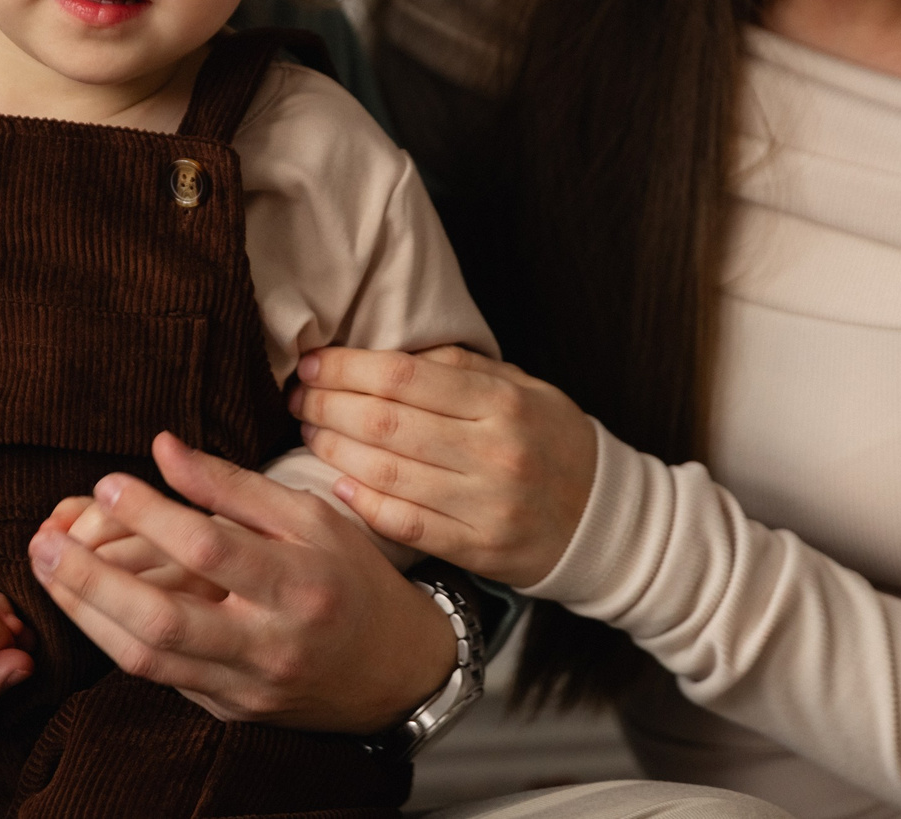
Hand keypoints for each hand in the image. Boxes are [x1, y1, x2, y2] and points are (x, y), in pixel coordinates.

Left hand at [27, 433, 455, 731]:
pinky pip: (159, 678)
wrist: (397, 672)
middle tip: (44, 539)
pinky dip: (114, 639)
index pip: (209, 548)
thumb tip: (162, 447)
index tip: (107, 481)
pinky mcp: (228, 711)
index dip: (150, 513)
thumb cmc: (352, 579)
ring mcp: (246, 686)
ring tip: (47, 570)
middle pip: (162, 618)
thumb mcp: (310, 517)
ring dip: (86, 614)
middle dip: (91, 579)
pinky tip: (84, 605)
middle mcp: (271, 643)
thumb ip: (232, 485)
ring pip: (147, 659)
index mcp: (300, 583)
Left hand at [289, 344, 596, 588]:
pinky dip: (364, 502)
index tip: (312, 364)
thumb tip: (388, 352)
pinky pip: (405, 523)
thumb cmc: (551, 440)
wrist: (603, 518)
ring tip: (308, 433)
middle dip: (328, 406)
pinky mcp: (477, 548)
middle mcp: (494, 451)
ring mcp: (485, 504)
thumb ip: (461, 367)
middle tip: (298, 398)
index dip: (346, 368)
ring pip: (387, 473)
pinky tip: (338, 483)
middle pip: (386, 423)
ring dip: (334, 451)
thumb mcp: (522, 388)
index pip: (404, 376)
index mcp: (502, 401)